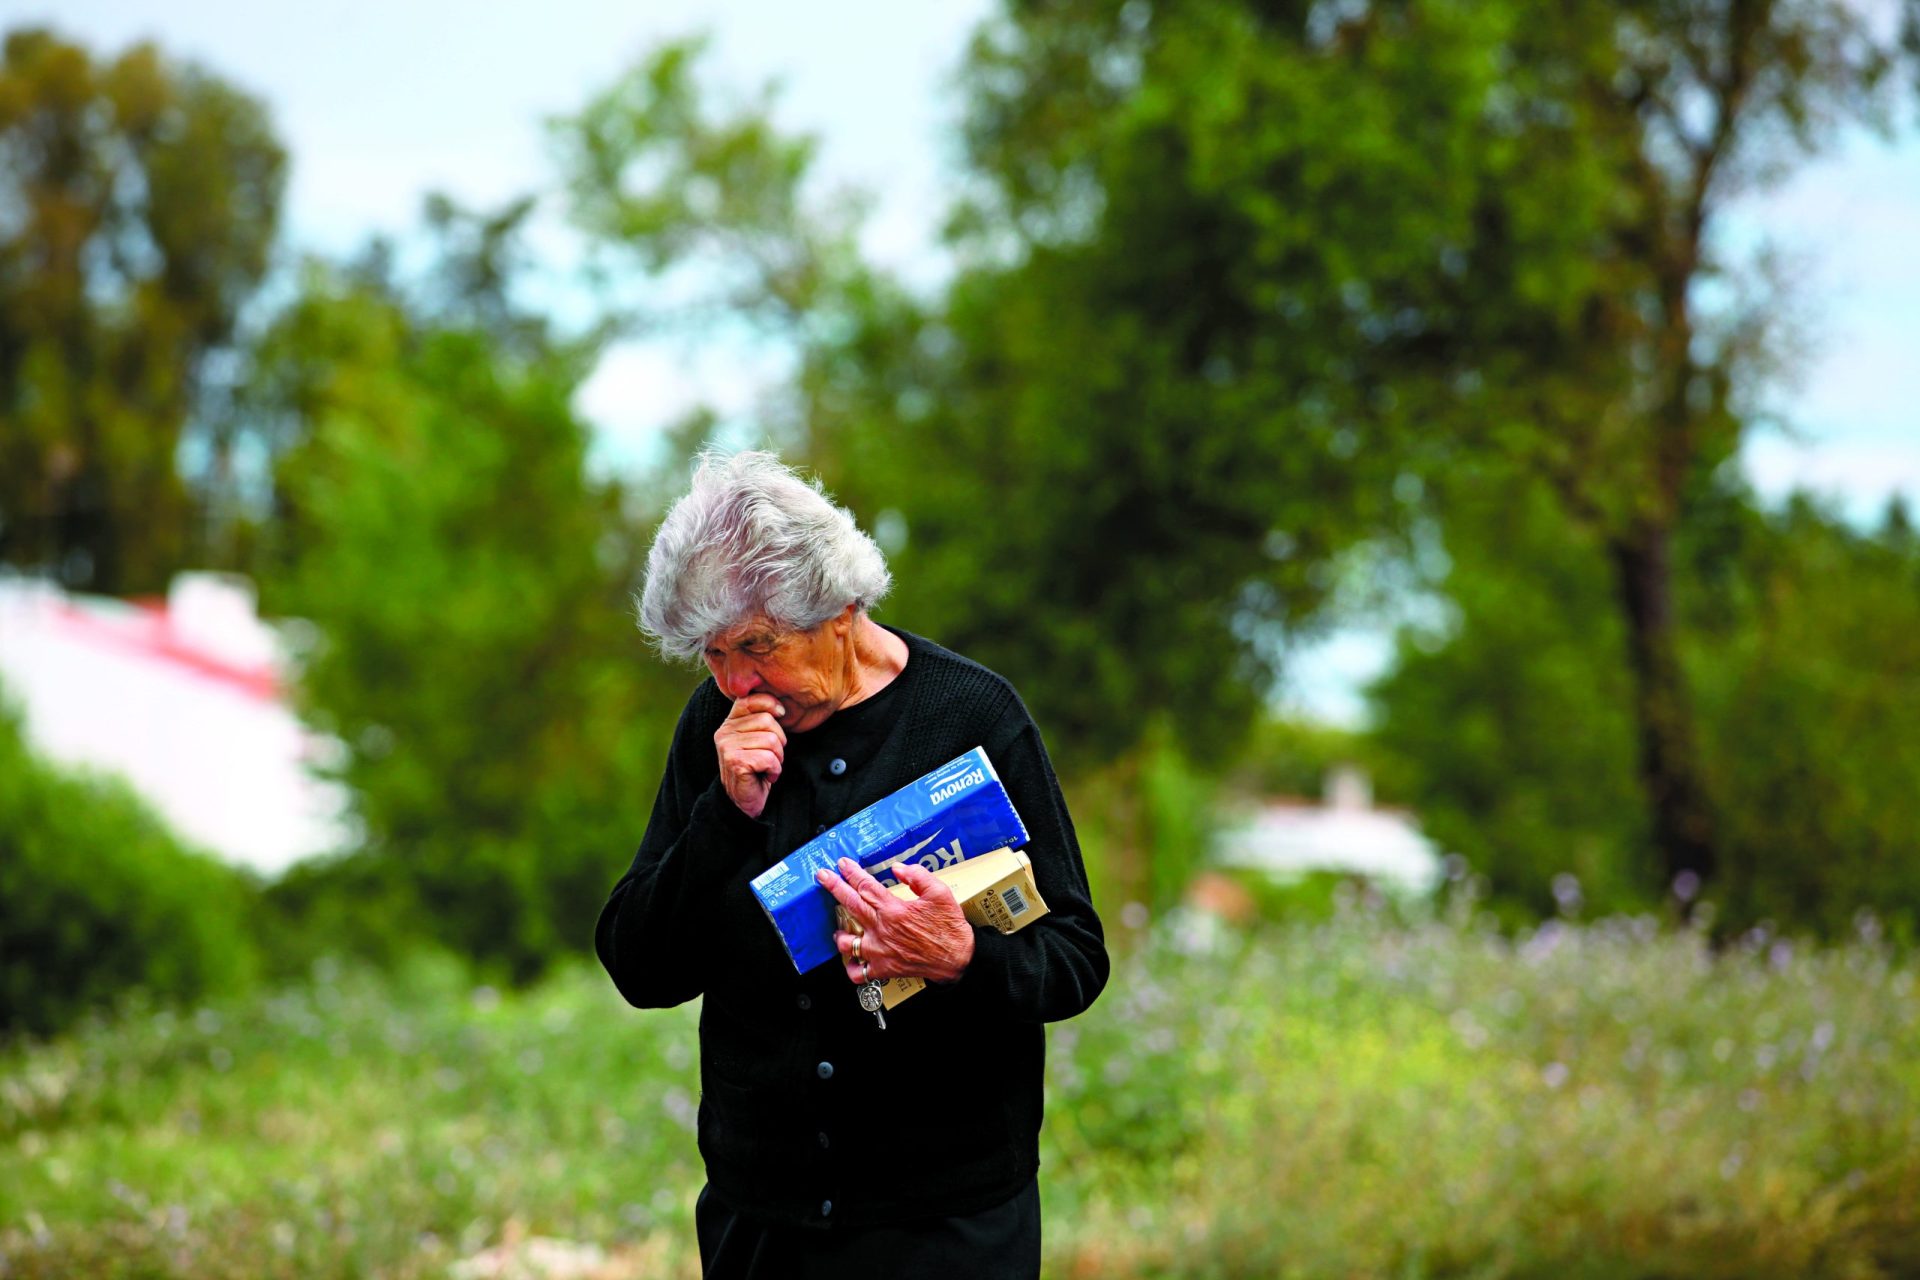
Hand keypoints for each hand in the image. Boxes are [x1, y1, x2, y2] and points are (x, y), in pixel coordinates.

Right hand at [714, 693, 785, 818]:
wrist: (745, 802)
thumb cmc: (757, 768)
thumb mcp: (759, 738)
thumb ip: (763, 719)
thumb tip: (781, 706)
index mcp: (730, 721)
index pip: (752, 699)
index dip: (772, 705)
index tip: (780, 717)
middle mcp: (724, 731)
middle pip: (767, 720)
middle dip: (779, 741)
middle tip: (771, 757)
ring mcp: (727, 746)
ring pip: (770, 740)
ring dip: (777, 758)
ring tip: (767, 767)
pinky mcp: (734, 762)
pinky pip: (768, 758)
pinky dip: (774, 769)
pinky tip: (766, 776)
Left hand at [815, 858, 975, 984]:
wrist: (958, 958)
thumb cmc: (949, 928)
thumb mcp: (939, 893)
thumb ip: (918, 876)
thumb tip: (899, 868)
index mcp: (894, 910)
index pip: (865, 886)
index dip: (851, 873)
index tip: (842, 864)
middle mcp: (882, 930)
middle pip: (850, 905)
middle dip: (834, 888)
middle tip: (823, 877)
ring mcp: (880, 951)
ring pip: (848, 942)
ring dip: (840, 933)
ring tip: (839, 928)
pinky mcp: (884, 969)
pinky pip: (859, 972)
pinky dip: (853, 967)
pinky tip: (853, 960)